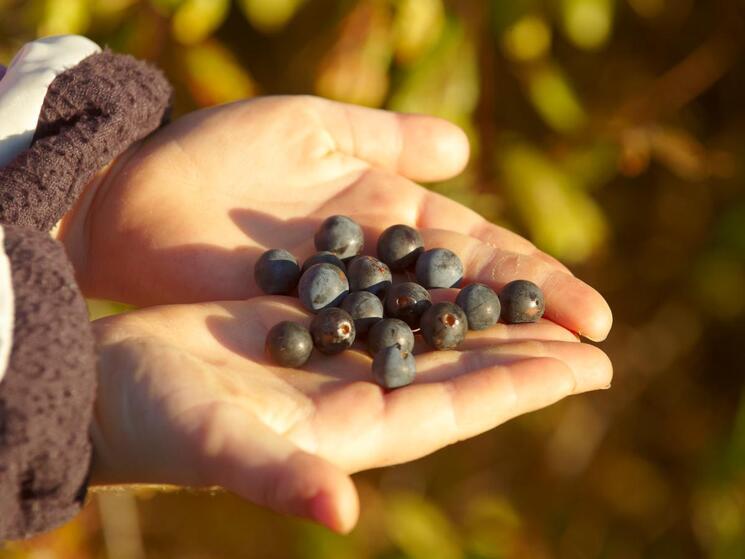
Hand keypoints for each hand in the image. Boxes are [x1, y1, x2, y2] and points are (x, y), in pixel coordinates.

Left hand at [59, 95, 610, 340]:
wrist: (137, 197)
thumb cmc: (218, 154)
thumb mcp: (310, 127)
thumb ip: (384, 136)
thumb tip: (463, 149)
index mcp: (391, 216)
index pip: (479, 253)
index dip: (535, 280)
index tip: (590, 310)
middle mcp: (378, 271)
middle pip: (466, 302)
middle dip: (529, 326)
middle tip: (595, 355)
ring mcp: (346, 311)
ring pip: (429, 336)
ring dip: (487, 357)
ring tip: (552, 379)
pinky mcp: (307, 339)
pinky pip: (374, 358)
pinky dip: (417, 371)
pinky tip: (461, 392)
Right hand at [91, 295, 611, 532]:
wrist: (115, 385)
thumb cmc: (153, 421)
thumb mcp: (214, 446)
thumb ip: (277, 477)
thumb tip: (340, 510)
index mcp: (350, 432)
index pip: (457, 409)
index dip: (522, 388)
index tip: (587, 368)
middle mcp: (356, 400)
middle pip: (459, 373)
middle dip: (522, 353)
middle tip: (589, 331)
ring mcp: (337, 362)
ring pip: (428, 337)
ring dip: (482, 318)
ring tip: (536, 297)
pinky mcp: (314, 327)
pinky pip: (386, 305)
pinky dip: (424, 289)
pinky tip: (452, 270)